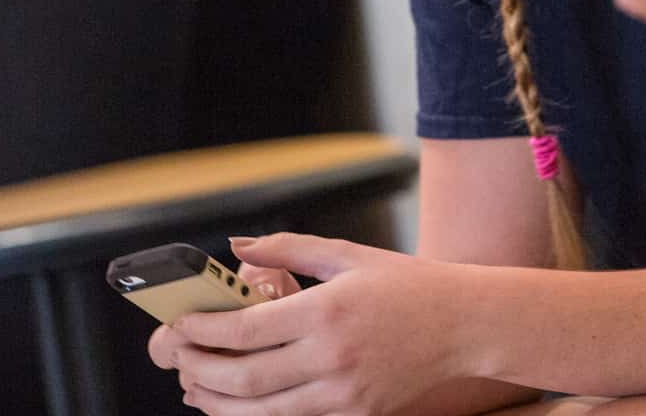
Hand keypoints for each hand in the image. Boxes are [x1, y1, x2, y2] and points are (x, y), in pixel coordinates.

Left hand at [147, 233, 465, 415]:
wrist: (466, 325)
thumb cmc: (409, 285)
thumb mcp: (351, 254)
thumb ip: (290, 248)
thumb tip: (237, 246)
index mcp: (328, 310)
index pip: (244, 329)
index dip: (201, 330)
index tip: (180, 324)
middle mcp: (332, 356)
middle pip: (242, 378)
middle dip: (198, 370)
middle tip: (179, 358)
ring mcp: (343, 393)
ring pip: (258, 412)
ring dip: (216, 402)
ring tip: (196, 385)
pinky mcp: (354, 414)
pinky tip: (238, 403)